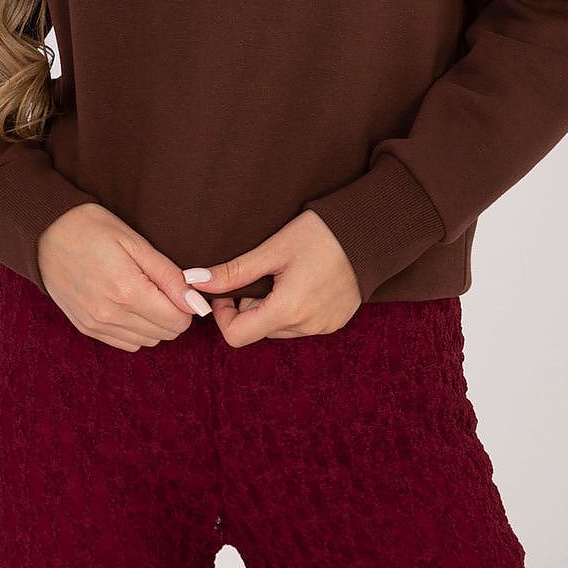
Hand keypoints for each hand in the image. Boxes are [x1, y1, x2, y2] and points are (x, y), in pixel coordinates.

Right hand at [38, 201, 210, 349]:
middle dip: (172, 313)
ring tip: (143, 292)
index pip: (177, 322)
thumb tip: (195, 302)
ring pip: (146, 342)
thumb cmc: (93, 228)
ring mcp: (95, 325)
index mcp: (126, 291)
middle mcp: (110, 315)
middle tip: (162, 286)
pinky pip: (124, 343)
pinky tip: (128, 304)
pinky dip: (135, 329)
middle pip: (164, 335)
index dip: (186, 305)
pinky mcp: (85, 328)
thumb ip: (169, 276)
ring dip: (154, 323)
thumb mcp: (136, 242)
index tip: (180, 287)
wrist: (46, 231)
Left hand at [198, 209, 361, 345]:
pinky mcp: (336, 322)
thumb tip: (196, 281)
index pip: (237, 336)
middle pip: (258, 330)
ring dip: (272, 307)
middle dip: (250, 306)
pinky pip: (301, 324)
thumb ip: (233, 271)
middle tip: (261, 273)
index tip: (229, 289)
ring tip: (286, 274)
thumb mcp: (273, 249)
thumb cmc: (321, 233)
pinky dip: (293, 308)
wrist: (371, 231)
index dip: (224, 315)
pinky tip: (305, 280)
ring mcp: (324, 327)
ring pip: (278, 328)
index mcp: (288, 310)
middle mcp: (307, 326)